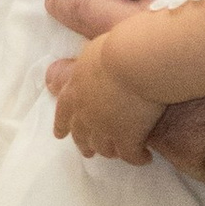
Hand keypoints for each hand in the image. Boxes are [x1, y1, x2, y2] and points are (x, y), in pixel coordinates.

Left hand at [50, 37, 159, 162]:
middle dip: (84, 144)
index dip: (62, 125)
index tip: (60, 134)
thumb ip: (88, 62)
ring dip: (109, 152)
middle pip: (81, 135)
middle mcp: (85, 113)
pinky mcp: (127, 138)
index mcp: (75, 90)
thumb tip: (90, 60)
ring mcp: (105, 128)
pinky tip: (144, 157)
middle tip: (89, 151)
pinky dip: (137, 158)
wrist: (136, 61)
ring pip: (103, 148)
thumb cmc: (118, 47)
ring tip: (117, 154)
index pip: (63, 111)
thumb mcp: (94, 50)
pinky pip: (130, 155)